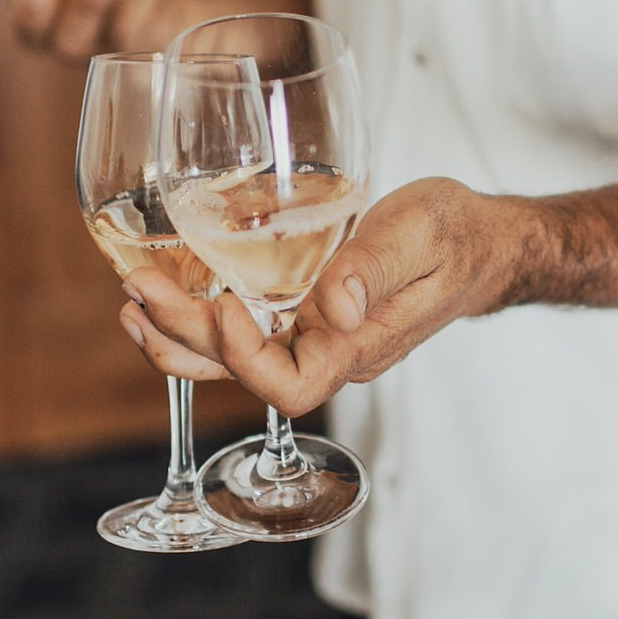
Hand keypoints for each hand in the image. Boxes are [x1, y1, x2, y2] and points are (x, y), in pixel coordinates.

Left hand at [117, 179, 526, 416]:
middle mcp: (332, 353)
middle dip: (184, 335)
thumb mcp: (424, 232)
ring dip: (178, 334)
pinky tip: (168, 294)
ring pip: (233, 360)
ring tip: (133, 303)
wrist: (484, 244)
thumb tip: (335, 307)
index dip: (245, 357)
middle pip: (242, 373)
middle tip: (138, 289)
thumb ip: (377, 268)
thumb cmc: (460, 236)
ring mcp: (316, 339)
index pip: (290, 386)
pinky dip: (198, 319)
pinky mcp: (306, 317)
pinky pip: (243, 334)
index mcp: (360, 345)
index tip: (225, 303)